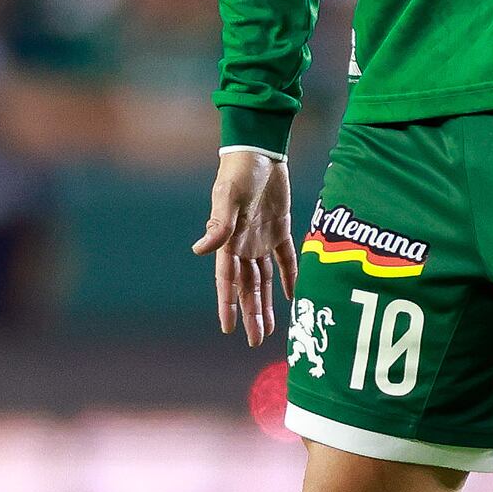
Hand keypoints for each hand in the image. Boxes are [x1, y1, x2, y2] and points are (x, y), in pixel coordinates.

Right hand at [192, 150, 297, 346]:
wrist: (259, 151)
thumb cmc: (239, 172)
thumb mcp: (228, 196)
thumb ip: (218, 224)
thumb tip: (199, 250)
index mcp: (229, 241)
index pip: (227, 281)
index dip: (228, 305)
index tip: (229, 329)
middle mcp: (243, 245)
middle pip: (247, 286)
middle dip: (251, 312)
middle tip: (256, 340)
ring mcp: (261, 238)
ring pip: (264, 278)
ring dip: (267, 301)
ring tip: (270, 328)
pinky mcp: (279, 228)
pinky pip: (286, 258)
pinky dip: (290, 276)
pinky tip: (294, 295)